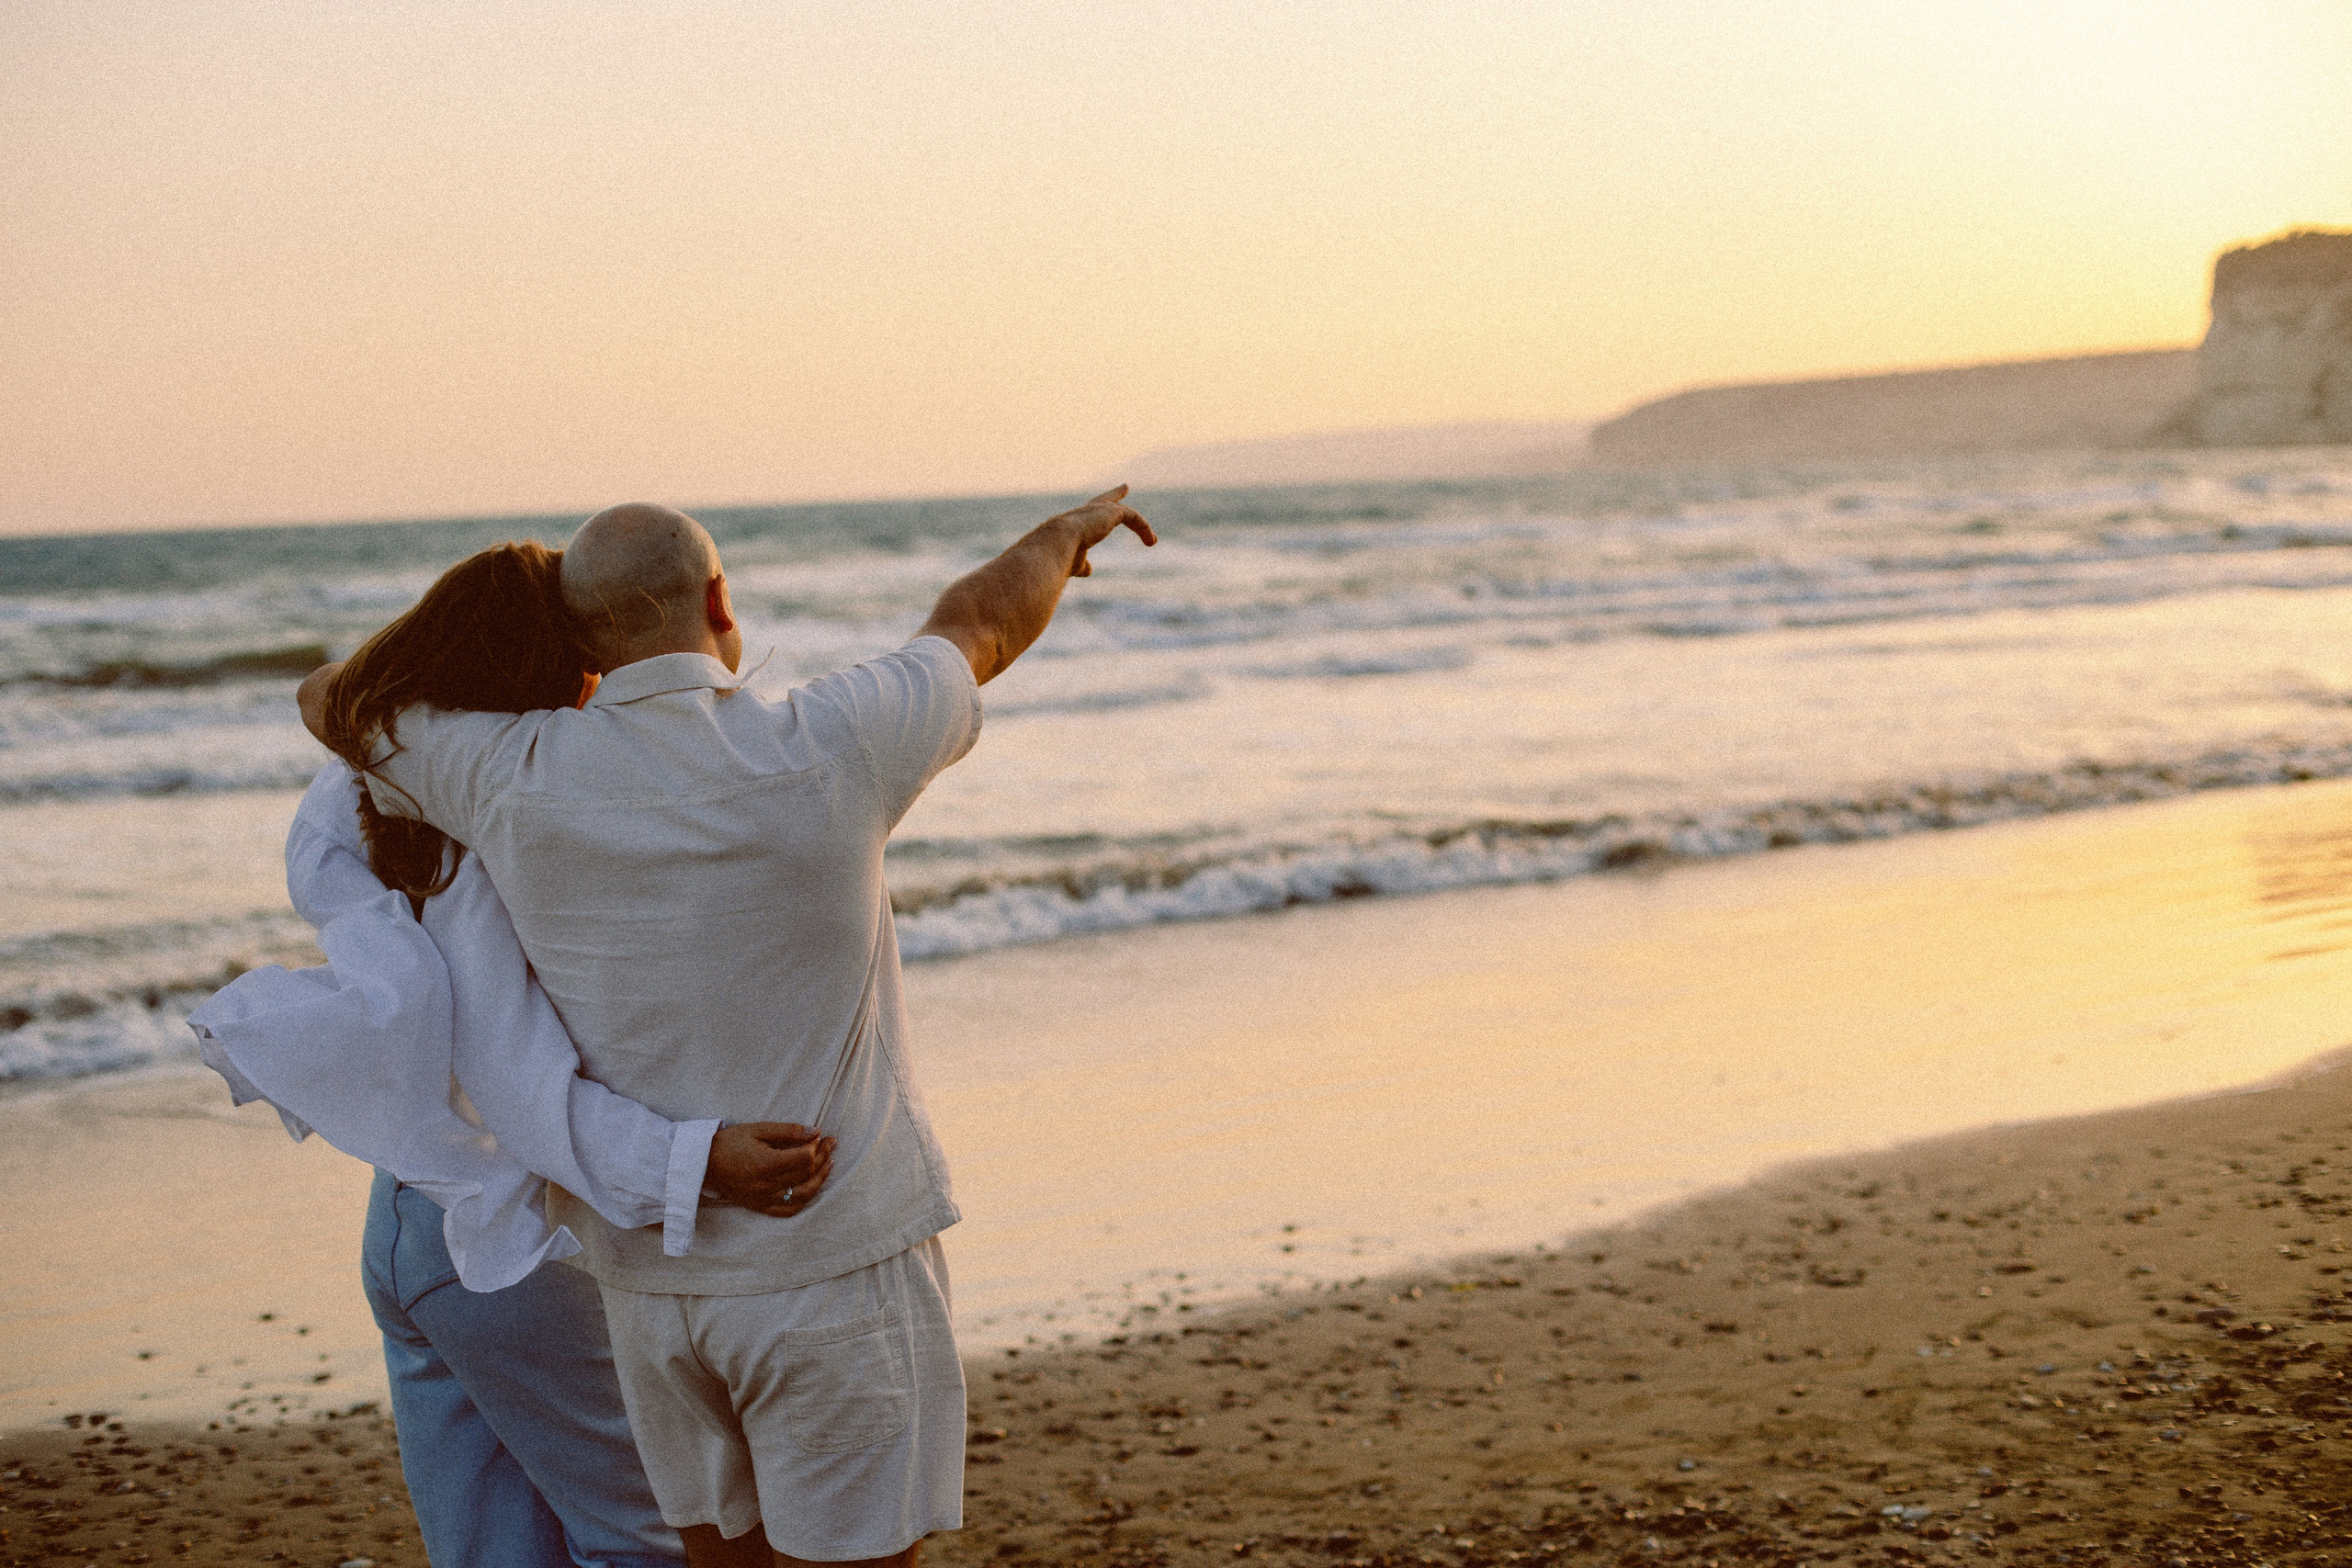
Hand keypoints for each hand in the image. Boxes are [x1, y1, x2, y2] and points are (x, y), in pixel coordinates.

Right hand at [703, 1122, 834, 1217]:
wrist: (703, 1164)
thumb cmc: (729, 1143)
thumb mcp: (758, 1130)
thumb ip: (788, 1131)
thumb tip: (815, 1131)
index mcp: (764, 1164)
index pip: (803, 1159)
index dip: (816, 1146)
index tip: (819, 1135)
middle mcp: (766, 1185)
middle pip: (805, 1174)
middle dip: (822, 1157)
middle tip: (830, 1143)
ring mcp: (763, 1199)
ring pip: (802, 1194)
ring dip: (820, 1179)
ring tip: (829, 1163)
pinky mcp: (760, 1207)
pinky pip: (789, 1210)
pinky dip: (804, 1200)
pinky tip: (813, 1186)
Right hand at [1052, 485, 1157, 577]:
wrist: (1057, 543)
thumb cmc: (1060, 556)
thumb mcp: (1075, 562)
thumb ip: (1082, 565)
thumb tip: (1089, 570)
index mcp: (1075, 522)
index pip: (1087, 514)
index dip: (1096, 512)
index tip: (1100, 504)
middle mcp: (1085, 512)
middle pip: (1104, 500)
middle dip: (1115, 494)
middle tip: (1125, 487)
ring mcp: (1097, 510)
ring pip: (1124, 512)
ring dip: (1140, 527)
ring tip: (1152, 541)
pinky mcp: (1110, 512)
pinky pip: (1133, 517)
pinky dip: (1143, 528)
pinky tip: (1150, 541)